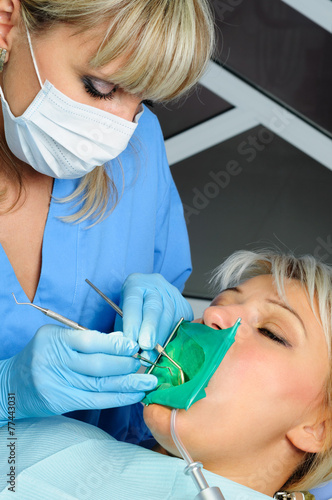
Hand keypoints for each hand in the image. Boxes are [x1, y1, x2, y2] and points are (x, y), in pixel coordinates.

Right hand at [0, 324, 156, 423]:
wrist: (11, 384)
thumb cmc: (42, 355)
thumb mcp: (59, 338)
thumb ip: (88, 339)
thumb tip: (123, 342)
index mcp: (54, 339)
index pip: (90, 341)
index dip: (115, 345)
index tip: (134, 345)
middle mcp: (53, 361)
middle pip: (97, 365)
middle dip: (125, 364)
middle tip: (144, 362)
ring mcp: (55, 384)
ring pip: (99, 385)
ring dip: (127, 384)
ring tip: (148, 381)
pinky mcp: (59, 402)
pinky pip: (94, 401)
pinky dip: (117, 398)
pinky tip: (134, 395)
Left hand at [116, 273, 192, 350]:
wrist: (150, 293)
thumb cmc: (134, 307)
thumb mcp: (123, 313)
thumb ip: (124, 329)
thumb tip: (128, 349)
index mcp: (136, 285)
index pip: (133, 302)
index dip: (132, 322)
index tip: (131, 340)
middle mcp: (155, 287)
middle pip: (154, 308)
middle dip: (150, 329)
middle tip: (146, 346)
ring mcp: (172, 294)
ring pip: (169, 316)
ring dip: (161, 337)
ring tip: (153, 353)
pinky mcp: (184, 305)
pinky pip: (181, 323)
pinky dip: (174, 338)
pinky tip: (167, 347)